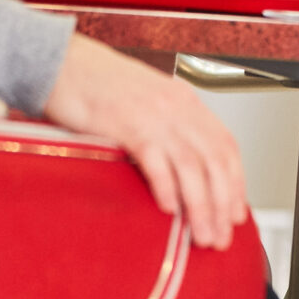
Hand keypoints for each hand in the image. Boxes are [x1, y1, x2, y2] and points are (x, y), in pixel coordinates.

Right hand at [43, 34, 245, 246]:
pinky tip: (169, 210)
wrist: (62, 62)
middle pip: (214, 160)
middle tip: (221, 236)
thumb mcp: (147, 100)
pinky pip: (156, 161)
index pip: (225, 145)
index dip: (236, 182)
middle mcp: (176, 106)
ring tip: (202, 234)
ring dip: (200, 206)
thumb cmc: (98, 85)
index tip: (236, 212)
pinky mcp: (128, 123)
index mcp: (184, 100)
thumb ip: (168, 126)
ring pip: (191, 166)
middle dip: (222, 203)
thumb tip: (185, 168)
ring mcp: (154, 114)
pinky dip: (166, 188)